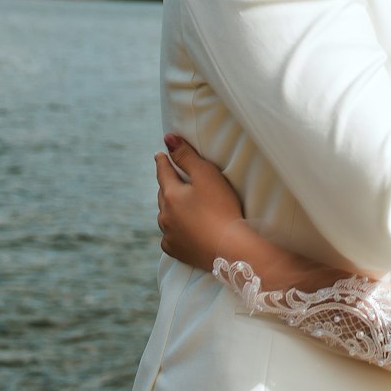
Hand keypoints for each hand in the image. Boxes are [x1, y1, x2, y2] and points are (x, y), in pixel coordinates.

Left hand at [155, 135, 245, 272]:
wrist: (230, 249)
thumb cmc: (221, 208)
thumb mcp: (206, 175)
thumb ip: (186, 156)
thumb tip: (168, 139)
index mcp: (170, 195)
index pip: (163, 172)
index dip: (163, 162)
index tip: (159, 155)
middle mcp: (164, 215)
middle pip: (163, 194)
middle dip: (167, 185)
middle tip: (170, 178)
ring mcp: (169, 235)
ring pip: (165, 216)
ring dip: (170, 208)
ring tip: (177, 204)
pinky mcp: (177, 251)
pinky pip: (170, 236)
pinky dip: (174, 230)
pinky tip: (180, 230)